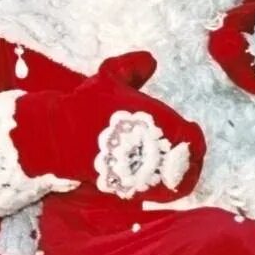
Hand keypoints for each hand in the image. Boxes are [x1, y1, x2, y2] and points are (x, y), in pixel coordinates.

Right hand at [11, 52, 203, 202]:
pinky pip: (163, 193)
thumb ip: (133, 68)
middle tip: (184, 150)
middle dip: (190, 155)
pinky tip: (163, 179)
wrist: (60, 136)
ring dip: (182, 173)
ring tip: (175, 166)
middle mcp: (156, 147)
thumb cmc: (86, 105)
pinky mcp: (132, 187)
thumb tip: (151, 61)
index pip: (191, 136)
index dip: (194, 136)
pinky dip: (169, 188)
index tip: (190, 130)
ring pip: (179, 179)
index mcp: (157, 119)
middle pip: (189, 159)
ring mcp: (145, 170)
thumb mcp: (110, 77)